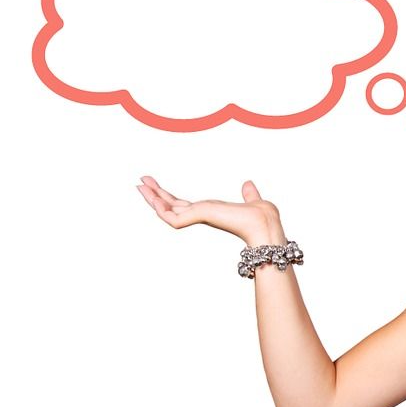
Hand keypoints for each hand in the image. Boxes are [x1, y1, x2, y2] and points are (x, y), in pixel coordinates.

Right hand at [136, 175, 285, 245]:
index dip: (168, 196)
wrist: (265, 223)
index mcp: (210, 210)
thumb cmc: (262, 216)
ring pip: (167, 211)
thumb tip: (249, 184)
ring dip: (153, 199)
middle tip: (140, 183)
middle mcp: (202, 214)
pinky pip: (172, 217)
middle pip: (171, 205)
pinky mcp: (199, 218)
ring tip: (140, 186)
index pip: (183, 204)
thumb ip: (248, 194)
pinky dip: (161, 209)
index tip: (156, 185)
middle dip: (155, 195)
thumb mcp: (251, 200)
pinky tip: (152, 198)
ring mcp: (199, 217)